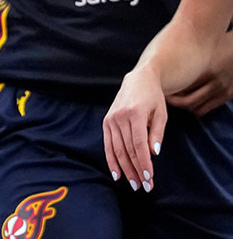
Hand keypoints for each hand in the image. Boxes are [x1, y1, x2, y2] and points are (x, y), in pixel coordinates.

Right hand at [103, 65, 165, 191]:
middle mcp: (119, 116)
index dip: (144, 162)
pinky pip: (108, 145)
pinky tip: (116, 174)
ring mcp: (110, 119)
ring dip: (125, 169)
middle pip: (127, 149)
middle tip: (144, 186)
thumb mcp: (161, 113)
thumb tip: (153, 153)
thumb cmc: (153, 98)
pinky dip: (111, 160)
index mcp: (135, 113)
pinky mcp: (106, 122)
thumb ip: (157, 133)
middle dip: (136, 170)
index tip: (150, 177)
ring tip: (134, 184)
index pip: (138, 144)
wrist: (137, 80)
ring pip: (117, 150)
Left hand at [167, 37, 232, 115]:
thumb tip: (163, 65)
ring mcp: (222, 89)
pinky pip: (206, 108)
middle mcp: (214, 81)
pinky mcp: (228, 94)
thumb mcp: (202, 49)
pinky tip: (189, 100)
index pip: (180, 87)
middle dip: (173, 101)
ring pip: (196, 107)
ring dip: (184, 105)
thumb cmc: (218, 44)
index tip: (158, 87)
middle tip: (163, 96)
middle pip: (187, 100)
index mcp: (204, 68)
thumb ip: (187, 59)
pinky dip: (195, 107)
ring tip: (175, 98)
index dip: (167, 90)